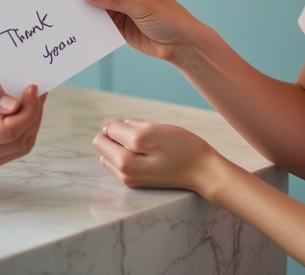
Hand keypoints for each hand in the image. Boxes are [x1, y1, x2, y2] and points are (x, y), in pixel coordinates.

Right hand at [0, 70, 42, 181]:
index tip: (34, 89)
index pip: (10, 130)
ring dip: (29, 124)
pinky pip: (8, 154)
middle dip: (34, 114)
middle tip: (36, 92)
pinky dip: (17, 134)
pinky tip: (15, 116)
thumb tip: (13, 104)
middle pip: (20, 142)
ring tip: (29, 101)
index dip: (30, 109)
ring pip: (18, 150)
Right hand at [81, 0, 199, 61]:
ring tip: (78, 15)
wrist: (180, 44)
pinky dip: (90, 22)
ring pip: (93, 1)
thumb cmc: (169, 18)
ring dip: (86, 7)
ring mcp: (117, 5)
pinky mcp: (115, 22)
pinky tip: (85, 28)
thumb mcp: (142, 6)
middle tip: (76, 0)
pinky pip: (97, 19)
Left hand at [93, 117, 225, 192]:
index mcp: (127, 157)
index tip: (135, 126)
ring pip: (108, 155)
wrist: (202, 172)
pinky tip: (143, 156)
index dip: (119, 122)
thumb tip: (109, 127)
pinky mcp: (135, 183)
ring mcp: (128, 179)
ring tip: (141, 146)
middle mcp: (124, 171)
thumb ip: (129, 127)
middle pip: (101, 143)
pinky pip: (117, 164)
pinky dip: (124, 156)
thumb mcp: (155, 129)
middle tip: (138, 136)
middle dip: (115, 135)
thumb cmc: (183, 148)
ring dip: (117, 147)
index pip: (107, 130)